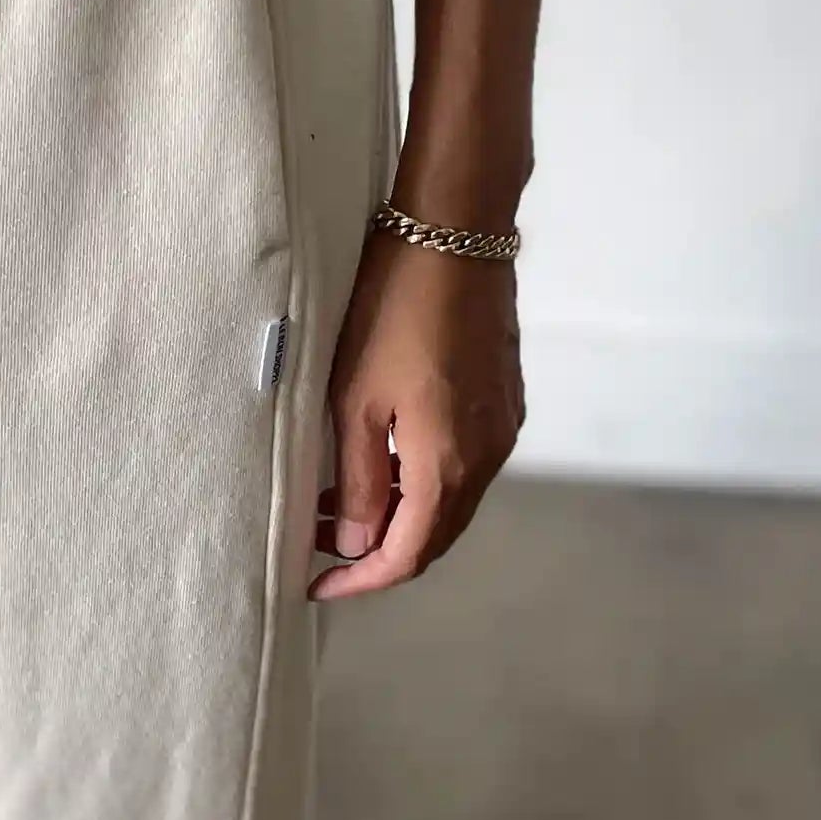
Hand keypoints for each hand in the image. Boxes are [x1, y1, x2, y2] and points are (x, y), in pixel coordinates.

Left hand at [311, 227, 523, 599]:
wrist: (457, 233)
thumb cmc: (394, 308)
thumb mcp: (355, 399)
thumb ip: (357, 479)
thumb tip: (354, 542)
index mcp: (447, 464)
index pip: (407, 554)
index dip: (361, 580)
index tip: (316, 586)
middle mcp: (486, 457)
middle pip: (434, 537)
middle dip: (377, 552)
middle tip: (320, 547)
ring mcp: (501, 429)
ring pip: (449, 502)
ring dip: (398, 515)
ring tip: (336, 502)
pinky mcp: (504, 402)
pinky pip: (463, 467)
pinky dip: (421, 483)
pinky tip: (380, 463)